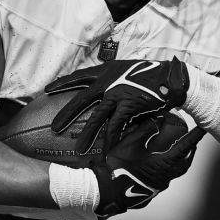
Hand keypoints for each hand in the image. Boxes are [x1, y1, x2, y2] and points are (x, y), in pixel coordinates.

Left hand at [46, 57, 189, 153]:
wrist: (171, 78)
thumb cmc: (152, 76)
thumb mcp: (128, 71)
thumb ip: (114, 81)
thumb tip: (104, 93)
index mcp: (107, 71)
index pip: (79, 76)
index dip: (63, 83)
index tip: (48, 89)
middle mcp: (109, 81)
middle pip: (81, 99)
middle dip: (66, 114)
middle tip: (54, 127)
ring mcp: (118, 93)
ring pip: (97, 117)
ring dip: (88, 134)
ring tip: (78, 148)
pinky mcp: (129, 105)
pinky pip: (116, 126)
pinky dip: (111, 138)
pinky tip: (107, 149)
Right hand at [89, 115, 204, 216]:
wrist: (105, 192)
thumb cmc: (117, 167)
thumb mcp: (129, 143)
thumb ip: (145, 130)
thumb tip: (158, 118)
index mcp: (164, 164)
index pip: (185, 147)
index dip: (195, 136)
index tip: (204, 128)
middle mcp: (165, 177)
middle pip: (184, 164)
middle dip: (189, 152)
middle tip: (190, 142)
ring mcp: (157, 187)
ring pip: (173, 173)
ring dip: (176, 163)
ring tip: (174, 153)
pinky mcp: (149, 193)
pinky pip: (161, 180)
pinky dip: (162, 171)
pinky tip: (154, 167)